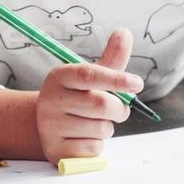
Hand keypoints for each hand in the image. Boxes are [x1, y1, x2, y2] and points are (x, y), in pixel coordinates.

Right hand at [35, 28, 142, 163]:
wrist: (45, 125)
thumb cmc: (76, 96)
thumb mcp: (91, 78)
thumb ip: (111, 59)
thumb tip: (125, 33)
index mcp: (59, 76)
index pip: (89, 75)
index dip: (116, 79)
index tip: (138, 83)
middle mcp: (50, 100)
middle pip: (100, 105)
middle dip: (119, 109)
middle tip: (119, 109)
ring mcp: (50, 126)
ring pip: (100, 129)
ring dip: (107, 127)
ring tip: (93, 122)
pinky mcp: (56, 150)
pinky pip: (94, 149)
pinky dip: (98, 144)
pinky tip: (84, 138)